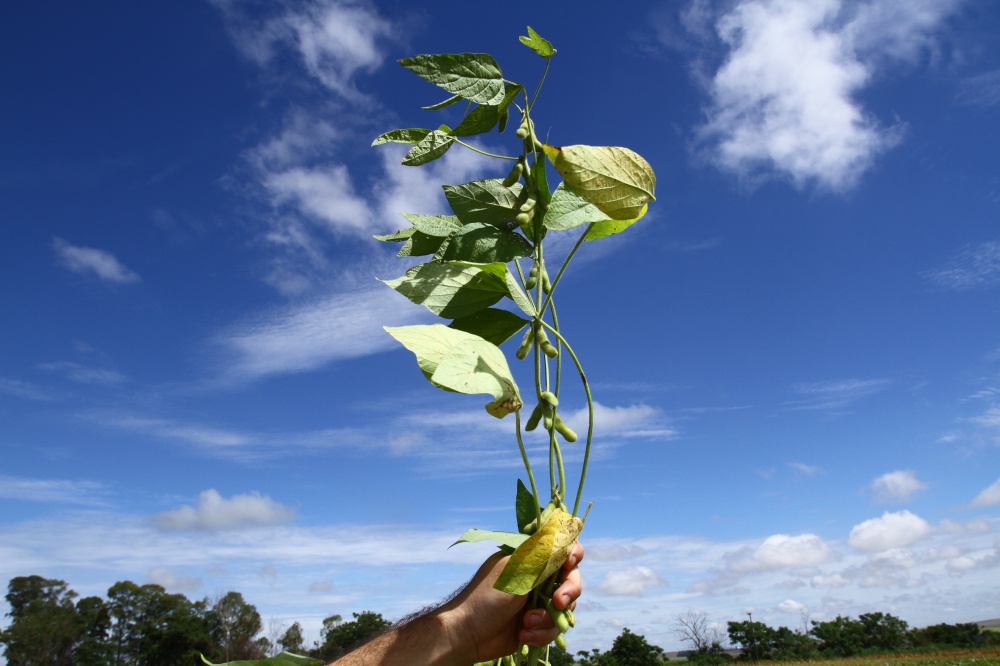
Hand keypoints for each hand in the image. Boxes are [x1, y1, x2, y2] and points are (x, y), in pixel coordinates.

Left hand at [442, 541, 583, 663]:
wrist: (470, 634)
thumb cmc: (487, 597)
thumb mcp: (517, 571)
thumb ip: (544, 555)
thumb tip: (567, 534)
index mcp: (530, 558)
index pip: (561, 547)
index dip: (572, 554)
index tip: (570, 563)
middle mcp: (537, 577)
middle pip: (571, 577)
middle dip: (568, 591)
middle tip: (558, 602)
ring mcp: (538, 600)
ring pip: (566, 606)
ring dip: (548, 618)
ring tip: (526, 622)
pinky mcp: (538, 623)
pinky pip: (554, 628)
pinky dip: (541, 633)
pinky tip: (524, 635)